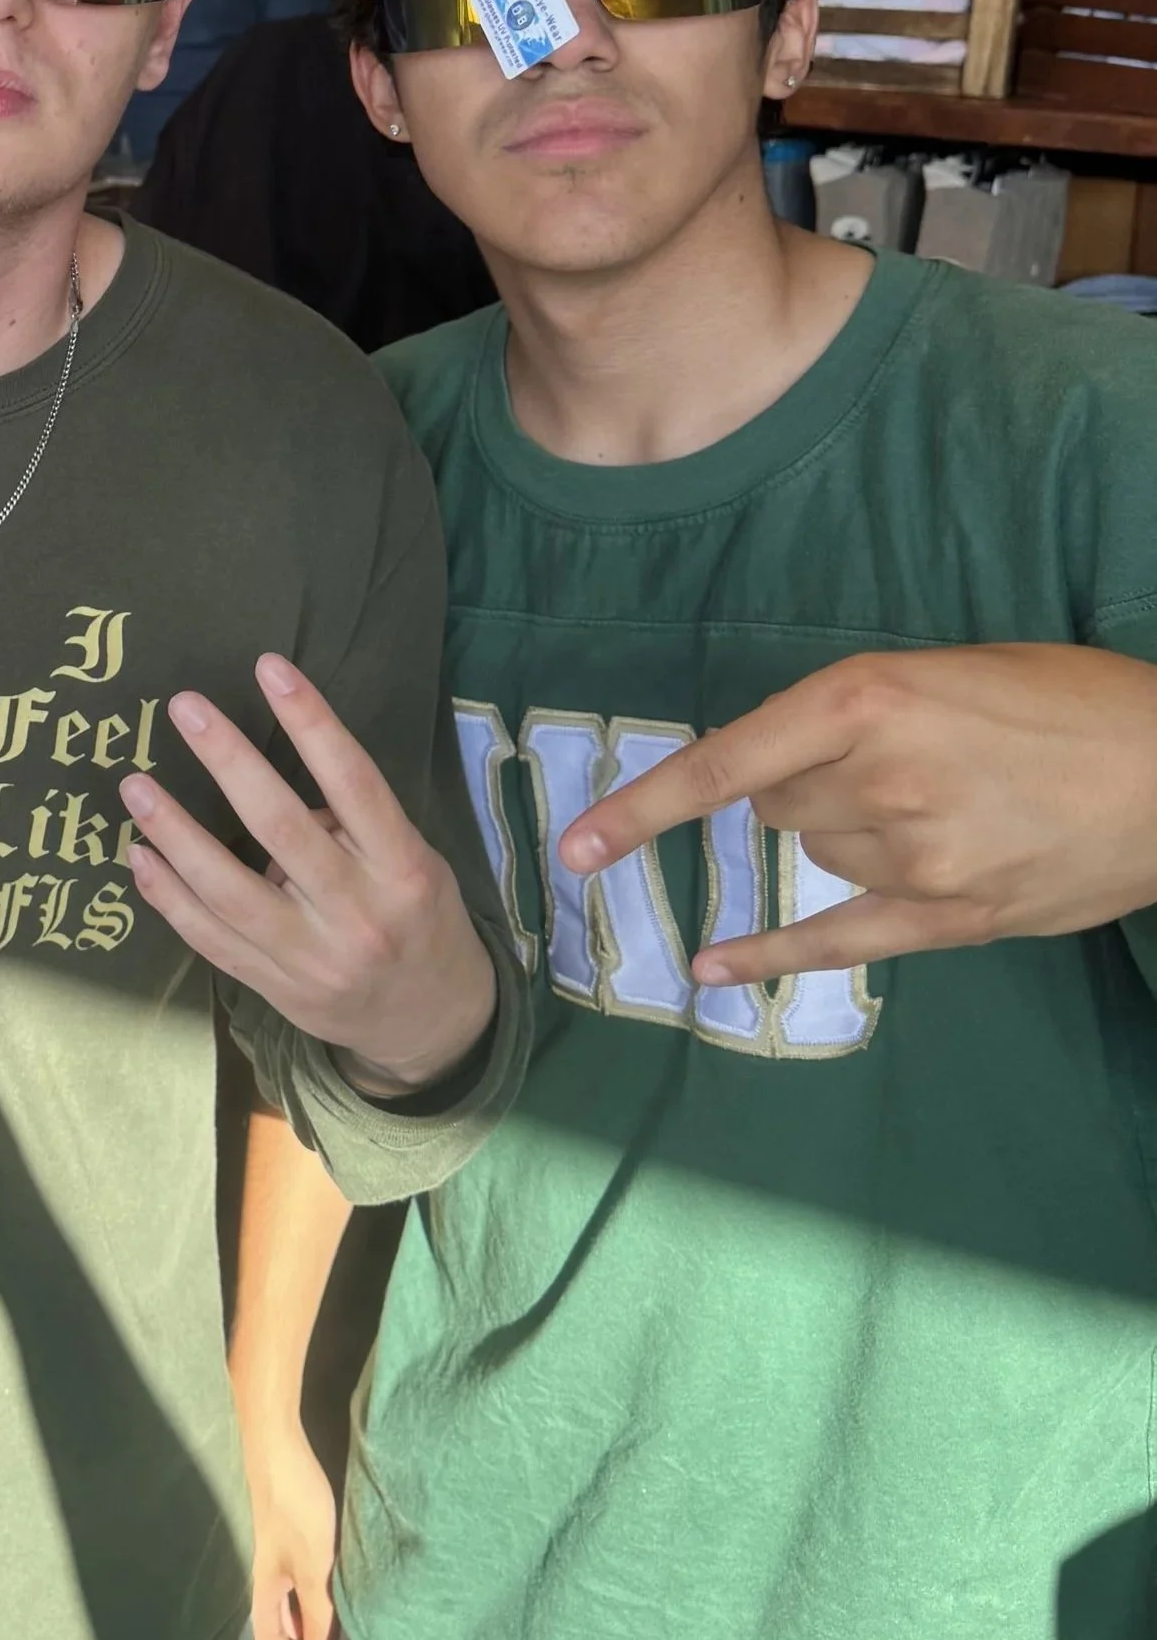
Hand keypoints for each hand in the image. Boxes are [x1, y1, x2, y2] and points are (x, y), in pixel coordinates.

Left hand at [122, 653, 495, 1091]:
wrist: (432, 1026)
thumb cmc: (422, 921)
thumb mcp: (416, 865)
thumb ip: (356, 826)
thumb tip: (275, 790)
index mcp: (402, 869)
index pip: (355, 783)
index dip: (312, 722)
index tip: (270, 668)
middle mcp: (356, 913)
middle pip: (280, 828)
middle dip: (228, 762)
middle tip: (184, 708)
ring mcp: (310, 957)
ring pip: (229, 891)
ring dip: (176, 834)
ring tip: (135, 786)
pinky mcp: (274, 989)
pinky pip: (210, 939)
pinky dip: (169, 898)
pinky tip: (139, 857)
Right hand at [244, 1426, 339, 1639]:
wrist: (277, 1446)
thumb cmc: (293, 1505)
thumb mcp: (313, 1568)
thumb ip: (320, 1621)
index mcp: (263, 1605)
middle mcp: (268, 1597)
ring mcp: (280, 1576)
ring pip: (298, 1631)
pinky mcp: (294, 1556)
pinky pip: (308, 1606)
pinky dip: (326, 1625)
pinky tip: (350, 1625)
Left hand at [558, 644, 1156, 983]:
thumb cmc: (1064, 701)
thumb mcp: (946, 671)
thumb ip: (853, 714)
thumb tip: (774, 762)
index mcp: (866, 701)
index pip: (724, 762)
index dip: (641, 807)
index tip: (575, 846)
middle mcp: (877, 780)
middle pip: (771, 805)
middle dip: (800, 787)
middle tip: (885, 765)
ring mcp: (914, 856)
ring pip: (814, 853)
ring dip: (840, 834)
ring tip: (936, 807)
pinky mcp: (951, 915)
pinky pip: (836, 941)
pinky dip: (769, 955)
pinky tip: (712, 969)